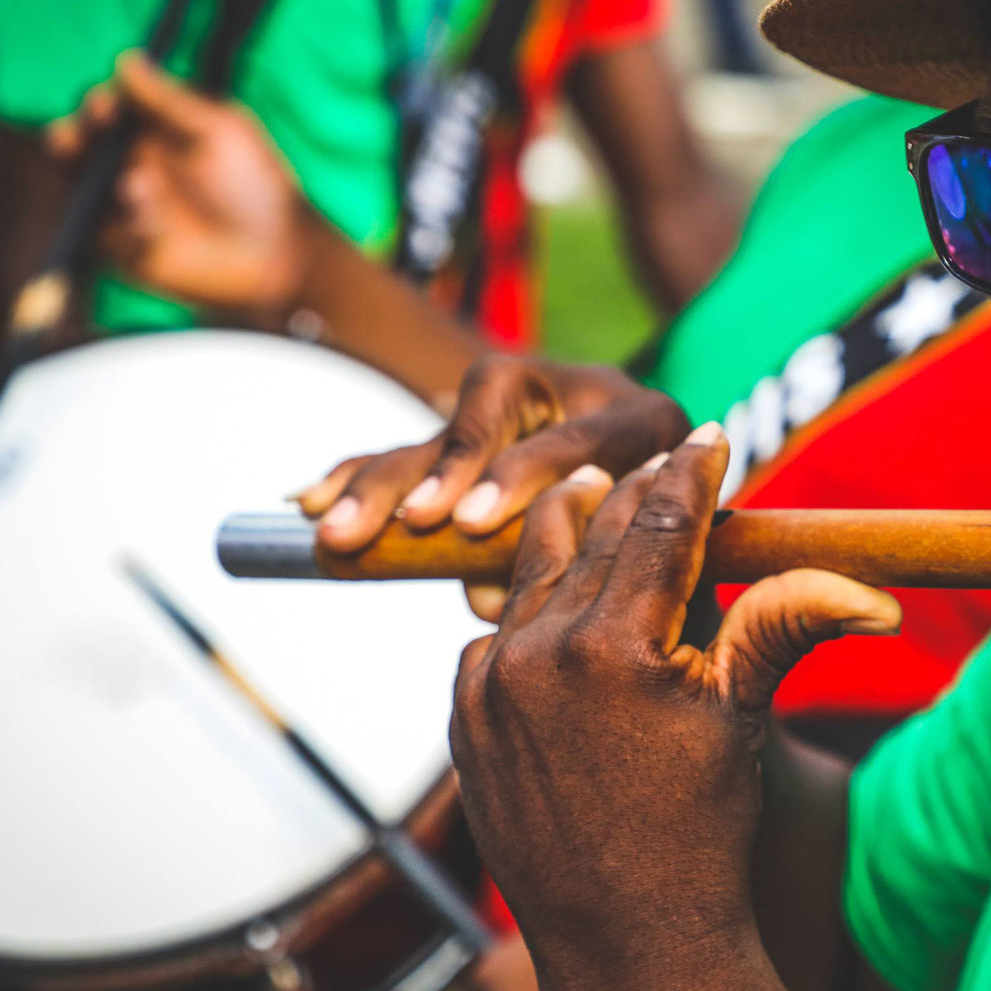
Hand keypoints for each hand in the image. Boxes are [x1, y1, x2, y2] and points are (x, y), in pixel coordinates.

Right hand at [44, 51, 322, 319]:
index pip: (109, 108)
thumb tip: (126, 58)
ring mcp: (121, 206)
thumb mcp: (221, 132)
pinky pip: (98, 232)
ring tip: (136, 186)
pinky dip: (120, 226)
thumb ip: (171, 99)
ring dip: (87, 179)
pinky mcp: (121, 248)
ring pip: (79, 185)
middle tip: (78, 137)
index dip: (99, 104)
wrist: (276, 255)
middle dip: (73, 136)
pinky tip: (153, 227)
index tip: (104, 106)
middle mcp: (130, 163)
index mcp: (153, 131)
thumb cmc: (257, 185)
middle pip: (81, 142)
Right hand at [295, 353, 690, 618]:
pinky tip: (305, 500)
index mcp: (647, 424)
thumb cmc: (683, 550)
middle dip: (441, 471)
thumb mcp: (667, 559)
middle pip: (495, 412)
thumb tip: (483, 597)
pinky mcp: (481, 424)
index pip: (576, 440)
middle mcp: (584, 393)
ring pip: (445, 426)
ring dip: (384, 478)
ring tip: (331, 526)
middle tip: (406, 522)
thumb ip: (590, 570)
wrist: (685, 493)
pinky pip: (415, 445)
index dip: (523, 477)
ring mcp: (531, 403)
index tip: (472, 522)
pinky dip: (363, 472)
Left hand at [448, 422, 899, 990]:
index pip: (659, 524)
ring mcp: (490, 686)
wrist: (626, 935)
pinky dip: (531, 609)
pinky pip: (496, 633)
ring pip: (533, 571)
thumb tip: (878, 596)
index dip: (690, 473)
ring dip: (570, 531)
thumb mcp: (744, 717)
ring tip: (595, 494)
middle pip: (594, 532)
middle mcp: (540, 655)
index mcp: (618, 649)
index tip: (708, 435)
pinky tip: (558, 601)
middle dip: (636, 492)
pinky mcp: (463, 715)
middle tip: (663, 462)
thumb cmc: (701, 828)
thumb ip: (787, 627)